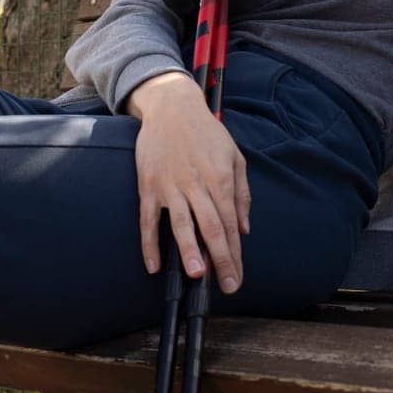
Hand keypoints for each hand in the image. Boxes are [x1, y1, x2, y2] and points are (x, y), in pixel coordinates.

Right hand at [129, 71, 250, 293]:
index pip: (230, 223)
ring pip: (181, 223)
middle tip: (226, 285)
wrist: (172, 107)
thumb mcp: (235, 156)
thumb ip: (242, 194)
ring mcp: (170, 185)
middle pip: (211, 227)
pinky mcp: (148, 185)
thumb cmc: (207, 133)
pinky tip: (153, 264)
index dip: (235, 253)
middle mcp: (197, 184)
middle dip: (220, 259)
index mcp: (220, 178)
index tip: (237, 277)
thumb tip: (245, 229)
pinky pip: (148, 219)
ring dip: (188, 249)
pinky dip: (149, 242)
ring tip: (196, 274)